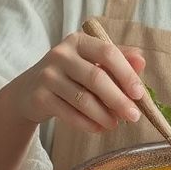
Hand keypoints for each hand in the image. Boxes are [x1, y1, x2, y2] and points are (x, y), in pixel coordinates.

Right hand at [10, 32, 145, 133]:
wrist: (29, 91)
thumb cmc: (70, 75)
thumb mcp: (92, 62)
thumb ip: (118, 60)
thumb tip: (141, 61)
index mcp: (79, 41)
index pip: (108, 52)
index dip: (126, 74)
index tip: (139, 94)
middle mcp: (61, 54)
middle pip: (96, 77)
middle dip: (119, 99)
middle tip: (134, 116)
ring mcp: (47, 75)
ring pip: (83, 99)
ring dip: (104, 115)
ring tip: (115, 124)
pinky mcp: (39, 97)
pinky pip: (69, 114)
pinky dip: (87, 124)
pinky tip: (98, 128)